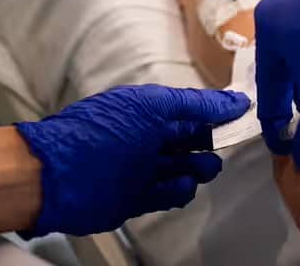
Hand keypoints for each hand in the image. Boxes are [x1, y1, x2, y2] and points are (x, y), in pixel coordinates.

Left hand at [14, 84, 249, 236]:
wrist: (57, 176)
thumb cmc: (101, 132)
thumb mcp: (151, 107)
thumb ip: (194, 104)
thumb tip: (233, 99)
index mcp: (146, 110)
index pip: (189, 108)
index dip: (215, 109)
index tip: (242, 111)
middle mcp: (144, 138)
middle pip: (188, 139)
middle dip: (210, 139)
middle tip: (228, 141)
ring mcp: (140, 170)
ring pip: (181, 167)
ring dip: (198, 167)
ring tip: (204, 166)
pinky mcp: (135, 199)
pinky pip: (167, 194)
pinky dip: (179, 190)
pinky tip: (183, 183)